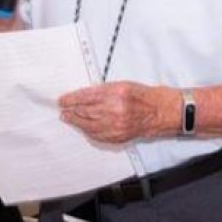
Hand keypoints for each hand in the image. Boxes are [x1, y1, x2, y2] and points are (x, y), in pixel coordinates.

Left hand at [59, 82, 176, 143]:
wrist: (158, 112)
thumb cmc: (142, 96)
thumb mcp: (121, 85)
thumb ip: (102, 91)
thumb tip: (82, 96)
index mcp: (115, 94)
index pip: (86, 97)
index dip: (71, 99)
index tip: (63, 100)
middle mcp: (115, 110)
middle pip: (85, 112)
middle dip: (71, 111)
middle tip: (63, 110)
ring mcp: (116, 125)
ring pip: (89, 125)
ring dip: (76, 122)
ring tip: (69, 118)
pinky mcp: (118, 136)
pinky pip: (98, 135)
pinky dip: (88, 131)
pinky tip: (83, 127)